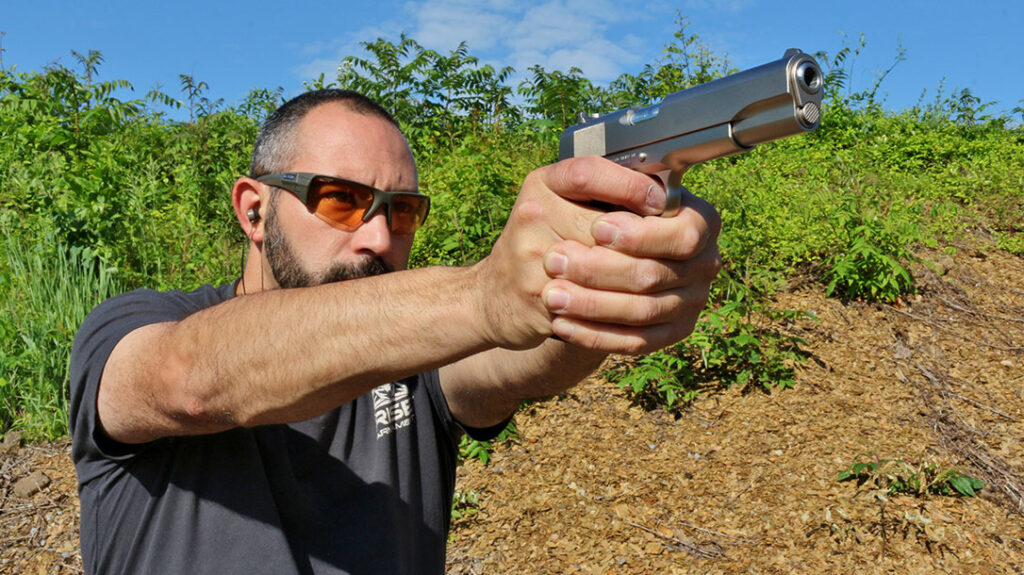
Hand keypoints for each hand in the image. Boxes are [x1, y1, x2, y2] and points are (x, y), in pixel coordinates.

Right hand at [473, 156, 669, 349]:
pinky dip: (622, 312)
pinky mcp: (534, 297)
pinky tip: (642, 310)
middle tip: (678, 255)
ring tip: (666, 285)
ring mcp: (529, 257)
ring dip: (641, 282)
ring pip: (605, 271)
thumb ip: (605, 197)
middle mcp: (532, 214)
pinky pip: (591, 307)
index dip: (630, 187)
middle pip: (605, 229)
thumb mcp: (564, 206)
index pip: (587, 174)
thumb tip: (669, 199)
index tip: (662, 202)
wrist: (496, 294)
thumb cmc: (545, 244)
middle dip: (648, 246)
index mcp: (543, 184)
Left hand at [539, 173, 721, 354]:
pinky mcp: (672, 333)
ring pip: (640, 311)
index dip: (640, 236)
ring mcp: (692, 302)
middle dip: (598, 269)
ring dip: (591, 305)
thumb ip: (614, 190)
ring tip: (551, 295)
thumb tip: (606, 216)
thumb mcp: (606, 190)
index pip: (682, 235)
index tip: (597, 228)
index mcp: (702, 221)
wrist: (606, 255)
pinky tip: (561, 324)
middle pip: (652, 275)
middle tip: (553, 261)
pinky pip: (634, 342)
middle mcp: (705, 263)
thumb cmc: (604, 212)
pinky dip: (595, 334)